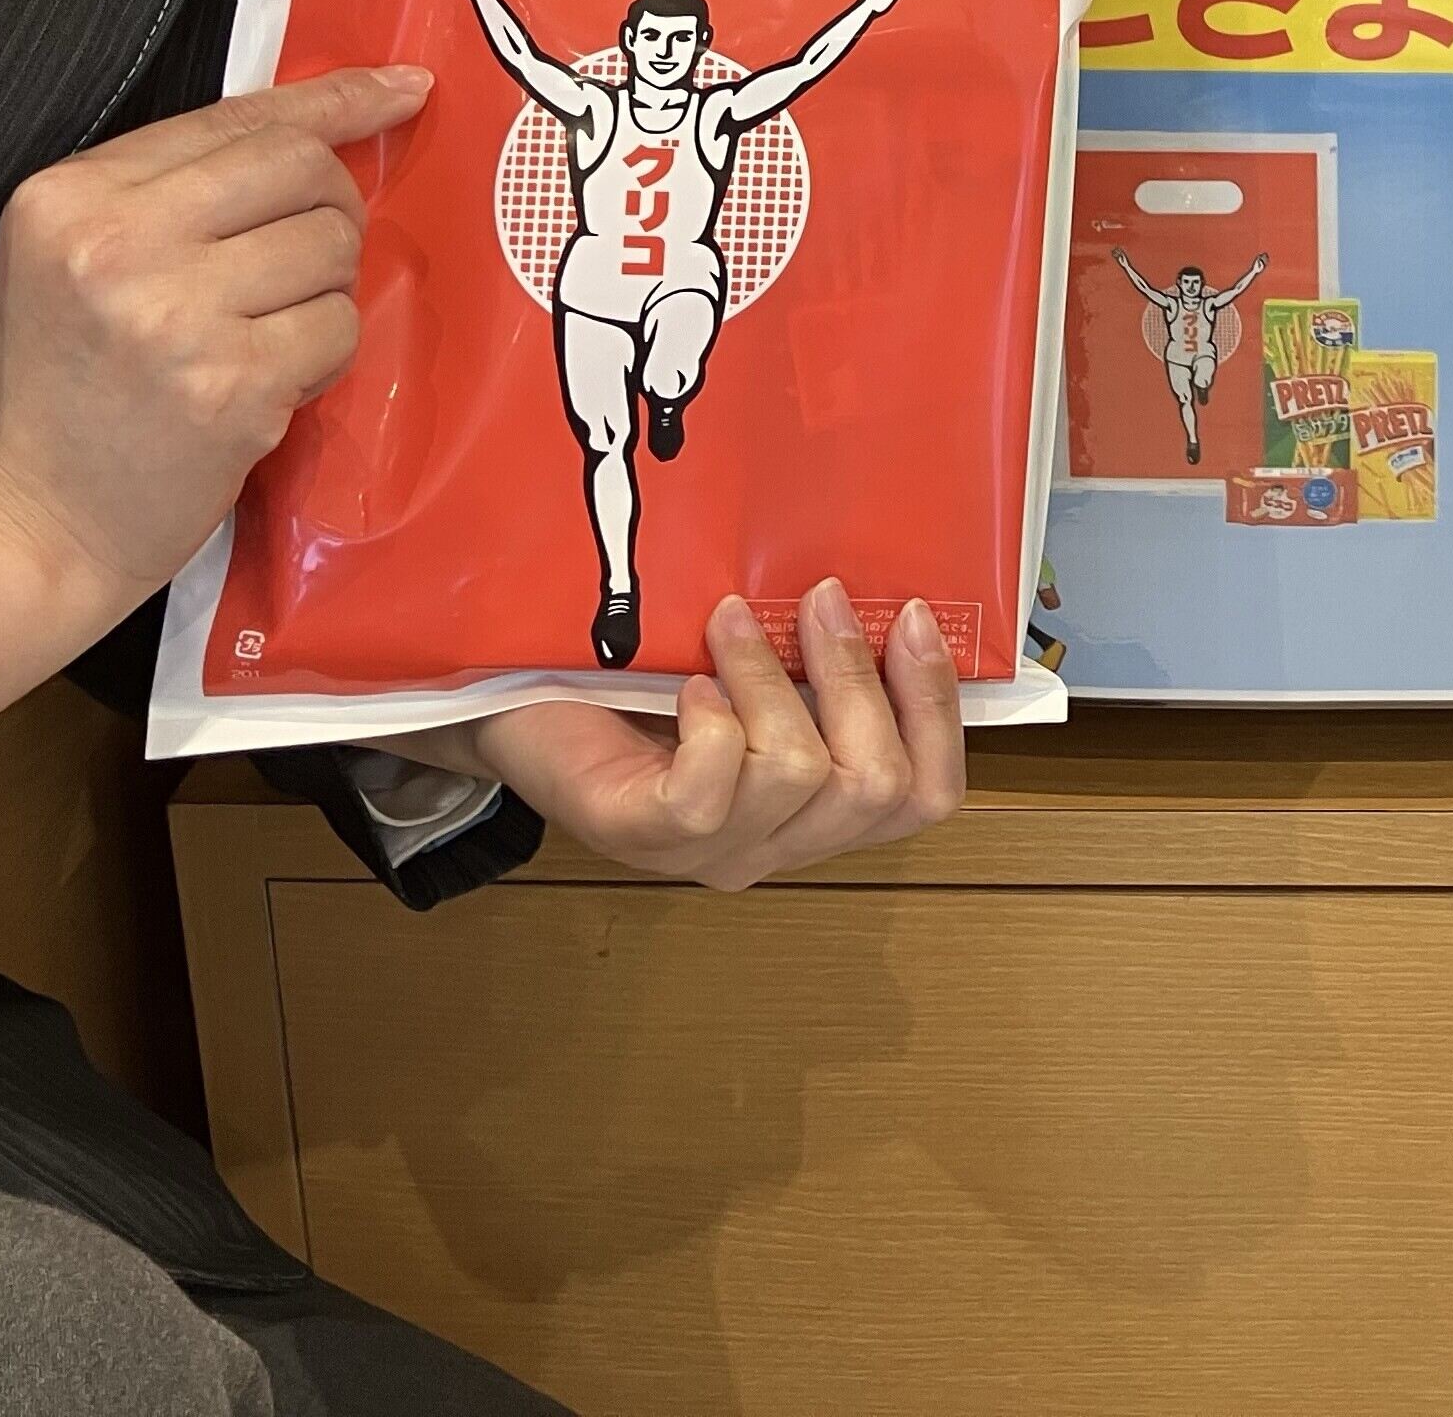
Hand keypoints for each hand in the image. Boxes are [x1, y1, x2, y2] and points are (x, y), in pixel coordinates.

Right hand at [0, 66, 428, 613]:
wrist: (20, 524)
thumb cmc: (55, 389)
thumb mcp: (75, 259)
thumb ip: (175, 190)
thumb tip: (322, 128)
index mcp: (70, 194)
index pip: (238, 119)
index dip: (336, 99)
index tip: (404, 87)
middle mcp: (118, 243)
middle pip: (303, 171)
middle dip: (332, 207)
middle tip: (303, 260)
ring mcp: (177, 316)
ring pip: (334, 249)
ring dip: (322, 293)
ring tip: (259, 336)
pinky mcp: (232, 387)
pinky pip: (340, 330)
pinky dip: (322, 358)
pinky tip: (264, 386)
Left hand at [449, 581, 965, 889]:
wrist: (516, 704)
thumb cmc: (638, 677)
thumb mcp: (757, 665)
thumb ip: (822, 659)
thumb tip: (892, 599)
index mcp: (815, 809)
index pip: (925, 796)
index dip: (936, 708)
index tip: (913, 614)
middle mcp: (773, 845)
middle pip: (877, 788)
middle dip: (858, 677)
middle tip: (818, 598)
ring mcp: (707, 853)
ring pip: (797, 775)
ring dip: (770, 678)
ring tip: (729, 623)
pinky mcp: (641, 835)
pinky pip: (711, 790)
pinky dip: (712, 724)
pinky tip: (688, 687)